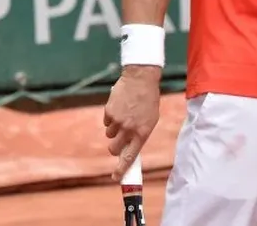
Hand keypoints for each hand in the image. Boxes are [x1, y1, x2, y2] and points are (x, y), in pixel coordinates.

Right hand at [103, 65, 161, 180]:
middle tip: (119, 139)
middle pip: (113, 149)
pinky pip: (106, 122)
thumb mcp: (150, 119)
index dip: (122, 169)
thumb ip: (139, 134)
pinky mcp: (109, 112)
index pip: (130, 157)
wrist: (141, 79)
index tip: (115, 177)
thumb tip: (128, 149)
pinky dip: (111, 117)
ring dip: (114, 129)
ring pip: (109, 134)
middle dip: (114, 147)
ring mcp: (118, 121)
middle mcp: (129, 129)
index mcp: (142, 133)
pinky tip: (120, 107)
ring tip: (124, 115)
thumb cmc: (148, 100)